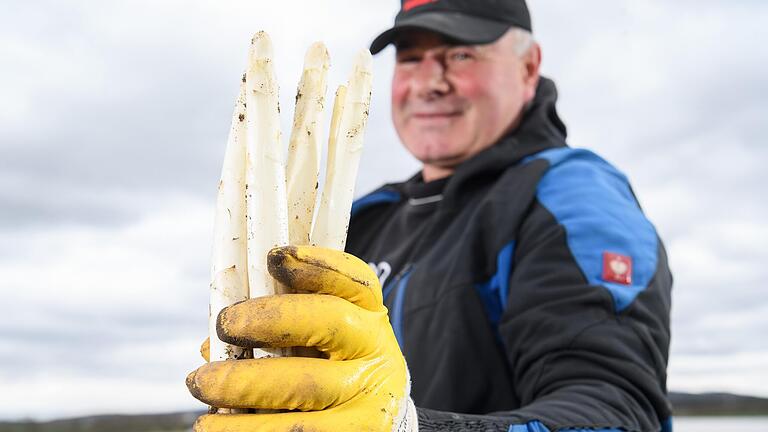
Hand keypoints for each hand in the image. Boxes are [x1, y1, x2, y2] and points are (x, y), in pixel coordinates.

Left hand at [187, 245, 417, 430]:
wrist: (373, 424)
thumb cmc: (331, 371)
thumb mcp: (320, 341)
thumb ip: (278, 329)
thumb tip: (212, 347)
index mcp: (369, 316)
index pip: (352, 280)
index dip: (315, 265)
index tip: (272, 257)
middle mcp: (377, 352)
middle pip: (328, 323)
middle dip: (268, 319)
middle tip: (224, 324)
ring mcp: (369, 400)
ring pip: (304, 389)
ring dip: (242, 385)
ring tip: (201, 385)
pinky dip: (249, 429)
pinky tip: (217, 426)